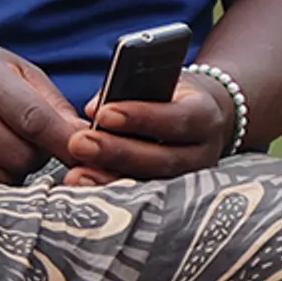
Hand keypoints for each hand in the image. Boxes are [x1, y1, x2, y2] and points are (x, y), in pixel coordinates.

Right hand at [0, 42, 82, 178]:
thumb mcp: (12, 68)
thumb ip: (51, 102)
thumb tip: (86, 137)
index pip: (34, 120)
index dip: (66, 141)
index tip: (90, 153)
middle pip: (22, 156)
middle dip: (39, 154)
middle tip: (30, 139)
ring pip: (4, 176)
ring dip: (17, 168)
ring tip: (6, 144)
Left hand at [66, 76, 232, 187]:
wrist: (201, 119)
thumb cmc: (171, 95)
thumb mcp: (159, 82)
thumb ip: (128, 90)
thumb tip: (94, 109)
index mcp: (204, 115)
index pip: (176, 118)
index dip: (141, 117)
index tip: (104, 114)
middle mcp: (204, 151)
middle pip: (162, 158)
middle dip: (117, 153)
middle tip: (79, 144)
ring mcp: (192, 179)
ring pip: (153, 185)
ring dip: (111, 180)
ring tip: (77, 175)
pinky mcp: (175, 196)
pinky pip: (144, 199)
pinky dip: (113, 194)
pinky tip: (86, 189)